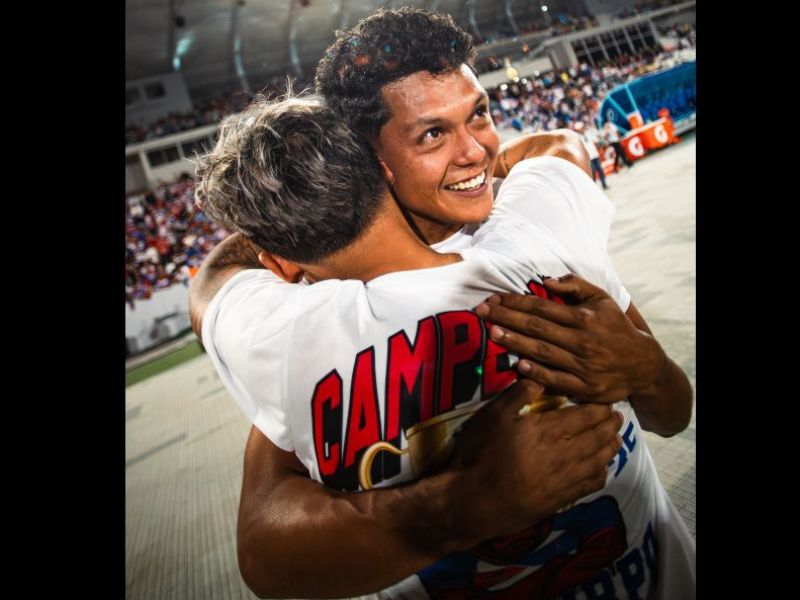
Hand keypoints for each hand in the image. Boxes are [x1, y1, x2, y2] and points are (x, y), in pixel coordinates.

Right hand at [448, 379, 622, 542]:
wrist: (475, 500)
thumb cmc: (482, 453)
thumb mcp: (494, 415)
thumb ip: (519, 394)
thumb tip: (540, 377)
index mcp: (550, 430)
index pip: (585, 416)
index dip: (600, 409)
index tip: (608, 403)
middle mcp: (564, 453)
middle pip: (597, 437)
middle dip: (610, 426)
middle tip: (619, 418)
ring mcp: (565, 478)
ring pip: (598, 461)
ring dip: (610, 448)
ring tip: (617, 440)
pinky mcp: (560, 499)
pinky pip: (589, 485)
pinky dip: (601, 474)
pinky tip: (602, 470)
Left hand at [476, 274, 665, 403]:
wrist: (642, 365)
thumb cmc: (616, 328)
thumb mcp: (603, 300)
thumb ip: (576, 286)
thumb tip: (546, 281)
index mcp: (584, 317)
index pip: (541, 308)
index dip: (514, 303)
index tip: (492, 299)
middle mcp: (582, 340)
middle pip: (537, 328)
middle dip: (506, 319)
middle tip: (482, 313)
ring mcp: (583, 365)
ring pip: (543, 352)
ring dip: (515, 343)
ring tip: (492, 334)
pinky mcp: (585, 387)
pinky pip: (556, 380)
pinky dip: (537, 372)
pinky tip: (518, 365)